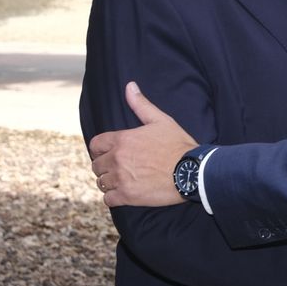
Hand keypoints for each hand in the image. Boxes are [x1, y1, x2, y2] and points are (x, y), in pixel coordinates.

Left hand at [88, 81, 197, 207]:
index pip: (95, 145)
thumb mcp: (161, 120)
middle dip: (105, 167)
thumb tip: (130, 86)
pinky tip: (125, 193)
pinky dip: (114, 198)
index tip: (109, 153)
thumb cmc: (178, 145)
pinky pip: (108, 199)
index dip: (100, 150)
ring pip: (101, 182)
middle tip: (119, 168)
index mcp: (122, 140)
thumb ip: (141, 104)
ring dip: (110, 182)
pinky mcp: (127, 196)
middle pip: (96, 165)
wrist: (191, 171)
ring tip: (123, 181)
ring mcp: (121, 178)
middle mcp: (117, 159)